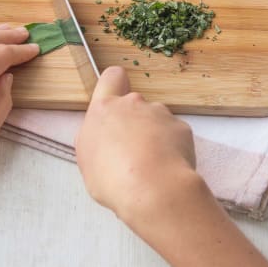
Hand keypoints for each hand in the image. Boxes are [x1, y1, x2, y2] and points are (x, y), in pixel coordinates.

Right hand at [75, 67, 267, 266]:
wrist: (152, 189)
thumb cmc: (114, 178)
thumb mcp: (87, 160)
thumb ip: (95, 139)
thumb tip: (104, 138)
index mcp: (104, 109)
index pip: (112, 77)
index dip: (115, 85)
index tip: (116, 101)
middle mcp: (132, 104)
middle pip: (134, 105)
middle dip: (135, 122)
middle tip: (132, 151)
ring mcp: (159, 114)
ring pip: (156, 120)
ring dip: (154, 136)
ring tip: (151, 165)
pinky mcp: (180, 127)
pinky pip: (174, 134)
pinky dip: (172, 147)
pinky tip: (166, 167)